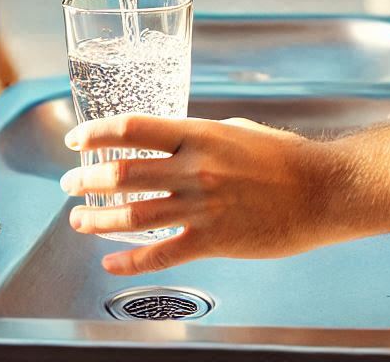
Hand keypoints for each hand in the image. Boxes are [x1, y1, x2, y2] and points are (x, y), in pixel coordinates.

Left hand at [61, 115, 355, 274]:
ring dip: (98, 218)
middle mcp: (194, 168)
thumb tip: (172, 138)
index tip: (76, 138)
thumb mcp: (236, 130)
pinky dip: (130, 259)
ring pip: (134, 215)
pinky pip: (162, 252)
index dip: (97, 132)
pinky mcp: (214, 240)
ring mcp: (202, 205)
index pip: (133, 128)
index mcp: (199, 134)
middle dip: (87, 179)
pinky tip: (111, 262)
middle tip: (69, 183)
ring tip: (78, 220)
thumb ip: (199, 135)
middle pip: (123, 173)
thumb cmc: (284, 156)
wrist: (320, 189)